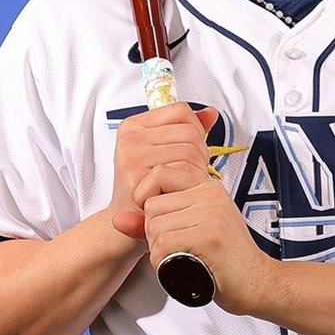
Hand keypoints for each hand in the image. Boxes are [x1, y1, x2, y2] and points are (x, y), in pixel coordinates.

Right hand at [109, 103, 217, 241]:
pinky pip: (182, 171)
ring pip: (190, 150)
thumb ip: (186, 130)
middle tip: (190, 171)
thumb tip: (210, 114)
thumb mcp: (163, 151)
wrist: (124, 223)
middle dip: (200, 153)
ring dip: (196, 170)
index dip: (195, 129)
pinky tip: (180, 191)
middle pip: (190, 131)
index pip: (181, 111)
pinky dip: (189, 183)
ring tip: (185, 182)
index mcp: (134, 126)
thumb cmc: (144, 188)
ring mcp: (132, 155)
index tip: (190, 148)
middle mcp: (131, 138)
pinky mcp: (137, 176)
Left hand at [132, 162, 274, 314]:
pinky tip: (178, 267)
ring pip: (155, 227)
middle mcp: (210, 195)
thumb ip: (155, 221)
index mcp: (207, 187)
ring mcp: (211, 214)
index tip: (151, 219)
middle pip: (152, 206)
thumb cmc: (224, 259)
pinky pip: (164, 244)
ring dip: (157, 250)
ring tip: (178, 258)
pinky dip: (162, 262)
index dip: (145, 195)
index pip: (160, 173)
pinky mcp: (209, 236)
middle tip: (173, 248)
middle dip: (153, 233)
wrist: (258, 283)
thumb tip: (117, 219)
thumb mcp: (190, 230)